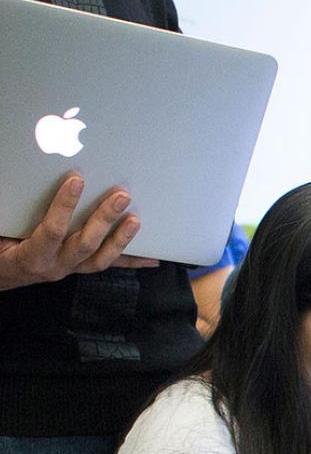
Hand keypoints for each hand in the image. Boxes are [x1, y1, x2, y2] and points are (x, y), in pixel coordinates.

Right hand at [0, 174, 156, 290]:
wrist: (1, 272)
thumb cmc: (0, 246)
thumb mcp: (2, 228)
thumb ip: (14, 211)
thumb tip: (18, 183)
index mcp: (32, 256)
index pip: (52, 230)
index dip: (64, 206)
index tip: (76, 181)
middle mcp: (55, 266)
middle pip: (85, 244)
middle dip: (104, 219)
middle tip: (121, 196)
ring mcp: (70, 268)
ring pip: (101, 258)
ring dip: (122, 238)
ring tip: (135, 219)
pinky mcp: (80, 268)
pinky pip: (109, 265)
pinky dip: (132, 261)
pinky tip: (153, 258)